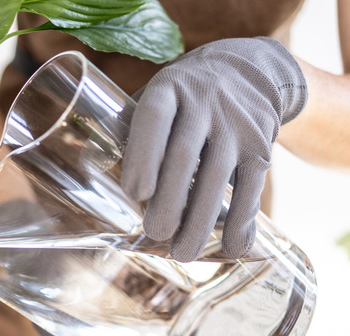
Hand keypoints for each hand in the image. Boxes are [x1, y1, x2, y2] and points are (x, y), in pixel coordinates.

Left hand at [122, 37, 306, 261]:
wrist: (251, 69)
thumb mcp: (158, 94)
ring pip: (217, 177)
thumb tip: (88, 163)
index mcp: (168, 89)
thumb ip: (127, 125)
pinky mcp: (261, 146)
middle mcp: (204, 103)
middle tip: (155, 232)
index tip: (136, 194)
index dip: (143, 154)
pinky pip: (251, 187)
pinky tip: (231, 249)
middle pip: (184, 155)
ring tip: (183, 253)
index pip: (154, 117)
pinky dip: (242, 221)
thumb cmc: (185, 94)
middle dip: (169, 200)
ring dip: (200, 221)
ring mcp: (236, 125)